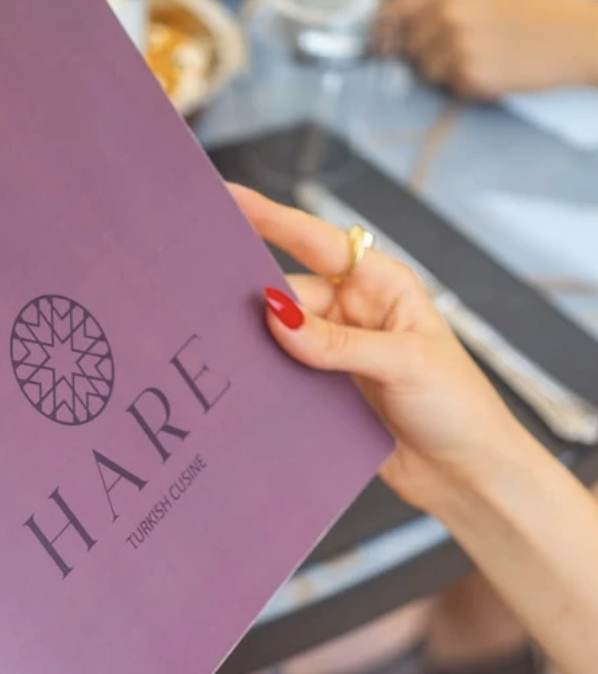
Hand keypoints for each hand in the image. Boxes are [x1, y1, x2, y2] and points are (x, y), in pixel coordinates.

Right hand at [232, 184, 526, 513]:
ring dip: (256, 346)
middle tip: (206, 302)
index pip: (315, 240)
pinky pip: (281, 377)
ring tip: (220, 352)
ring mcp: (335, 354)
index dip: (270, 217)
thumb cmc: (459, 408)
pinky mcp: (323, 393)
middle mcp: (353, 312)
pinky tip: (243, 388)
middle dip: (252, 298)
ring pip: (277, 337)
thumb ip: (339, 342)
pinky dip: (263, 381)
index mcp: (379, 285)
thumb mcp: (404, 363)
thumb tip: (278, 315)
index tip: (228, 198)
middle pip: (285, 293)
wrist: (468, 475)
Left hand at [375, 0, 597, 98]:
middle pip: (407, 46)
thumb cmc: (532, 14)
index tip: (380, 45)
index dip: (382, 30)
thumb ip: (439, 5)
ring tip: (486, 56)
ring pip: (426, 72)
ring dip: (448, 72)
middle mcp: (448, 14)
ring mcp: (458, 46)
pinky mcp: (471, 76)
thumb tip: (395, 30)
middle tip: (465, 48)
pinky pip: (451, 89)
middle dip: (425, 54)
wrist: (575, 35)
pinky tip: (496, 71)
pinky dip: (469, 86)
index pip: (392, 8)